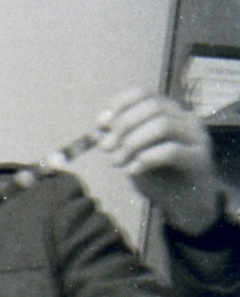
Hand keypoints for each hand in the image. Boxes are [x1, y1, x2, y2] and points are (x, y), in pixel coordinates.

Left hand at [97, 87, 223, 234]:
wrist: (183, 203)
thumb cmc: (155, 175)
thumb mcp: (129, 154)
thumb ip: (115, 140)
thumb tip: (97, 128)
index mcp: (167, 112)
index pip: (143, 93)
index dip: (119, 104)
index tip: (100, 124)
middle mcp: (185, 119)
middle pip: (153, 105)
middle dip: (123, 125)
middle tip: (105, 147)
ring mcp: (196, 137)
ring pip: (163, 125)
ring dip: (132, 142)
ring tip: (117, 161)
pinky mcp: (200, 159)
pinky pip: (172, 151)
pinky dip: (145, 159)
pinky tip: (132, 171)